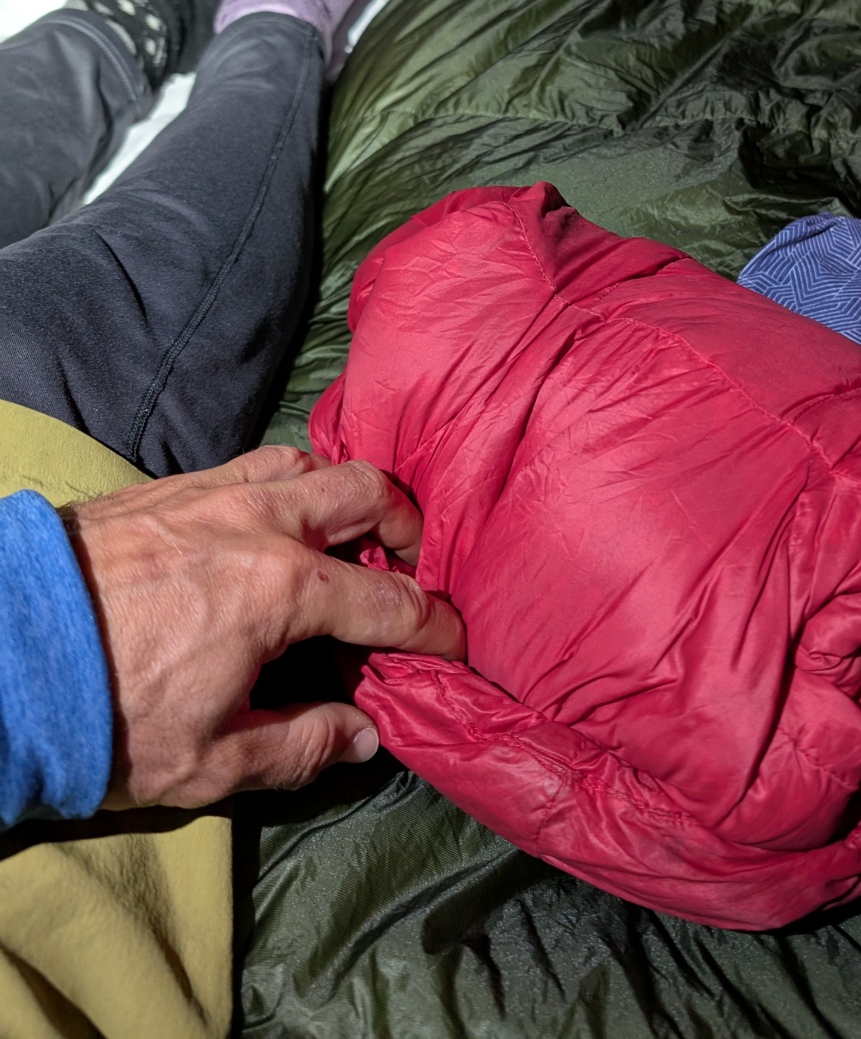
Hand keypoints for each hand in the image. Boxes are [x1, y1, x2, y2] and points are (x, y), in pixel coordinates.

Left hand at [61, 445, 461, 808]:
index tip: (455, 643)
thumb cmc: (106, 716)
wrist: (2, 657)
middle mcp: (263, 522)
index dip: (437, 627)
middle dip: (405, 527)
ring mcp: (215, 491)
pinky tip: (272, 517)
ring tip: (340, 536)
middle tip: (405, 567)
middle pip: (368, 493)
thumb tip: (363, 733)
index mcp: (285, 590)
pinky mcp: (171, 485)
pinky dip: (288, 481)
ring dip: (343, 494)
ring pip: (311, 462)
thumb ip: (300, 745)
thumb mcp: (209, 761)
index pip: (393, 602)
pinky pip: (255, 460)